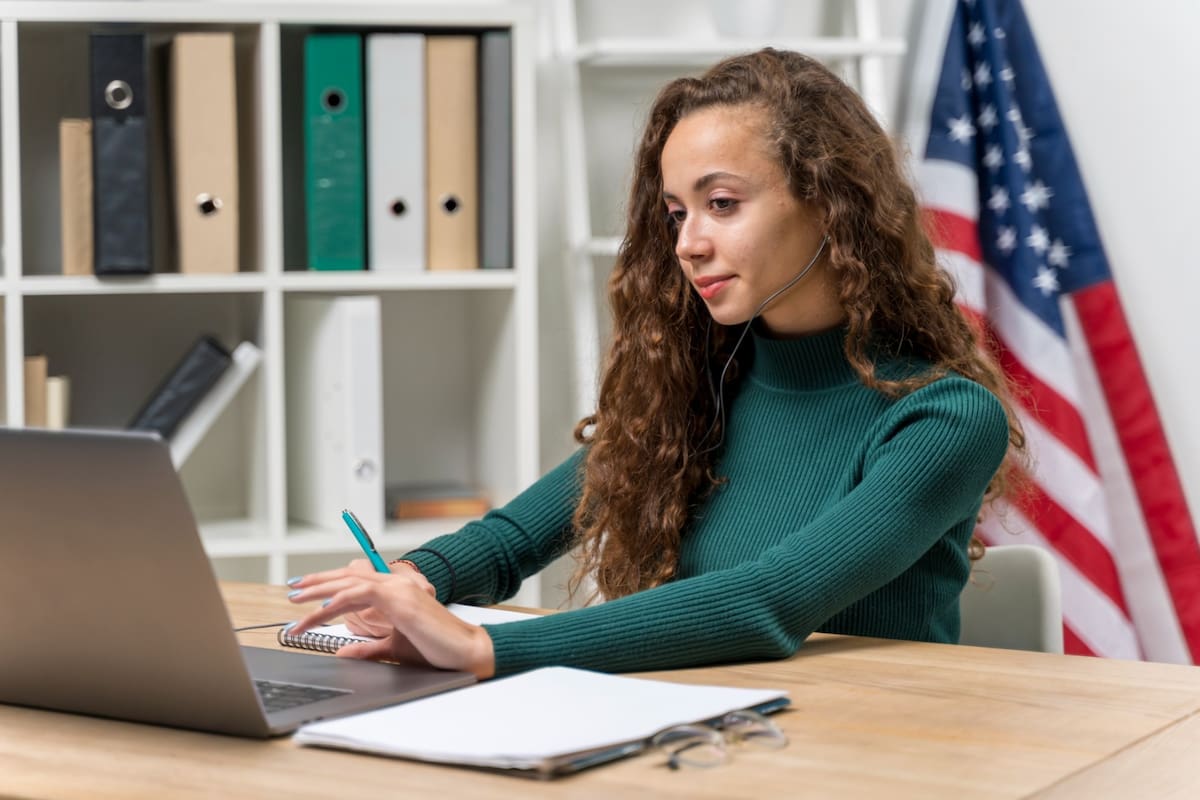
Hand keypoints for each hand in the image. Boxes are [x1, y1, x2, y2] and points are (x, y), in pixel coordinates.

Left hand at [286, 567, 494, 678]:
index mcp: (395, 590)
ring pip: (349, 583)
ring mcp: (398, 588)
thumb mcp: (393, 647)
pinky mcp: (399, 599)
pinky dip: (338, 601)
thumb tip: (344, 652)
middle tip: (292, 591)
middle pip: (347, 576)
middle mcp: (396, 583)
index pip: (354, 581)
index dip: (328, 584)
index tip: (305, 592)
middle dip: (316, 584)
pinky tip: (321, 611)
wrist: (464, 651)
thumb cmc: (436, 648)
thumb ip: (368, 647)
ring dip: (319, 593)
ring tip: (297, 604)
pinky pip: (360, 594)